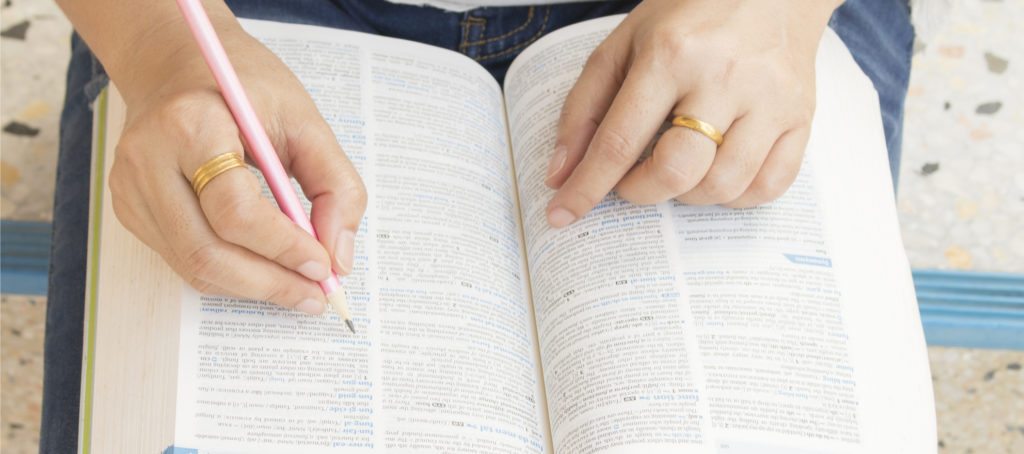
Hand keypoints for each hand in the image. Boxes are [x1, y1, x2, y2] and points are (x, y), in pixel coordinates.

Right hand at [109, 18, 365, 313]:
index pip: (235, 210)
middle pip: (207, 252)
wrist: (177, 64)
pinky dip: (229, 274)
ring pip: (193, 266)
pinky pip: (184, 260)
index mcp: (192, 126)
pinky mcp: (130, 208)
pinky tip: (263, 267)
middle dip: (270, 283)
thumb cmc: (246, 87)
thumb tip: (339, 257)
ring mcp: (131, 189)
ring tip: (298, 288)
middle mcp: (149, 161)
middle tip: (316, 295)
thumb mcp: (306, 120)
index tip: (324, 266)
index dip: (283, 247)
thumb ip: (336, 186)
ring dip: (253, 287)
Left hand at [544, 0, 840, 226]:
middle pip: (676, 172)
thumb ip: (585, 109)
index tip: (563, 215)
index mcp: (671, 54)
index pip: (620, 141)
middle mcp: (724, 77)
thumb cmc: (688, 16)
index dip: (587, 188)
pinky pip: (769, 186)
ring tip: (679, 166)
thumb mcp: (623, 45)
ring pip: (723, 186)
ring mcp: (770, 100)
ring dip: (688, 195)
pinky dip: (736, 196)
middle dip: (641, 192)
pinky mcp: (802, 117)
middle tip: (632, 180)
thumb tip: (562, 175)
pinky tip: (718, 172)